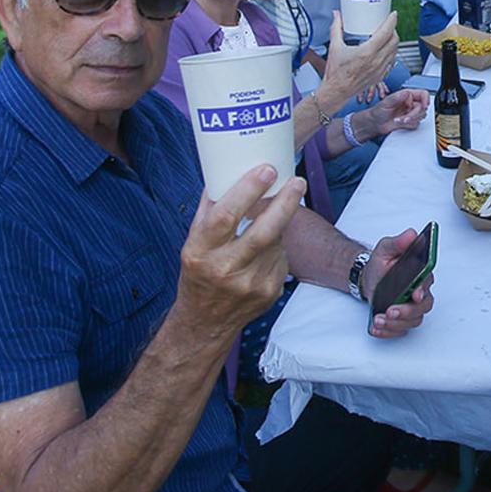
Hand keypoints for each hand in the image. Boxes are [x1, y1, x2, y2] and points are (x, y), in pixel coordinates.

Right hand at [174, 164, 301, 336]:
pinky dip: (278, 246)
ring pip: (276, 242)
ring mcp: (250, 284)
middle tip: (297, 182)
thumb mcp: (193, 242)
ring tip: (276, 214)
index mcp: (201, 251)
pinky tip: (268, 247)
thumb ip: (209, 209)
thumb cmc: (199, 273)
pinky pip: (281, 258)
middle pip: (262, 232)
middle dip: (284, 203)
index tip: (266, 170)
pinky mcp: (269, 292)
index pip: (225, 216)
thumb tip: (224, 170)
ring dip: (279, 224)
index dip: (248, 190)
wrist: (206, 321)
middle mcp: (225, 269)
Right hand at [321, 13, 396, 103]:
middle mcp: (376, 61)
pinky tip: (384, 49)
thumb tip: (337, 16)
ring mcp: (380, 69)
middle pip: (394, 40)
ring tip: (387, 35)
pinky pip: (391, 61)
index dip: (392, 21)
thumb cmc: (335, 73)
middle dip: (393, 29)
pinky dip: (391, 52)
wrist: (337, 92)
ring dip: (393, 41)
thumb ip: (336, 28)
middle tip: (388, 24)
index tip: (393, 14)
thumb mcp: (334, 47)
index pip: (386, 32)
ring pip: (395, 51)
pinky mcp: (380, 76)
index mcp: (367, 52)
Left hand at [361, 228, 435, 337]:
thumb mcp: (386, 249)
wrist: (369, 277)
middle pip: (422, 307)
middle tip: (391, 310)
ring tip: (378, 319)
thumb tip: (411, 234)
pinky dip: (388, 332)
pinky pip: (400, 331)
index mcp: (419, 274)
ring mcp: (411, 308)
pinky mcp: (401, 320)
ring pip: (412, 321)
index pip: (427, 283)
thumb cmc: (382, 264)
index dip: (422, 290)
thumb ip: (398, 242)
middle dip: (407, 312)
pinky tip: (376, 327)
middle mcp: (419, 293)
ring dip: (395, 324)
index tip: (415, 294)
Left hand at [363, 88, 428, 136]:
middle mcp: (410, 103)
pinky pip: (416, 124)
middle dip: (414, 114)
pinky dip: (409, 125)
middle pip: (422, 108)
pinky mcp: (410, 121)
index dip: (426, 99)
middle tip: (404, 118)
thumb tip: (406, 93)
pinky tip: (400, 123)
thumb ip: (396, 98)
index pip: (422, 94)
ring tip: (399, 120)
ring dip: (411, 120)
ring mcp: (410, 112)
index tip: (424, 106)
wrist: (374, 124)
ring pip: (421, 116)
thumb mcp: (385, 103)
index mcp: (406, 95)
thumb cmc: (378, 111)